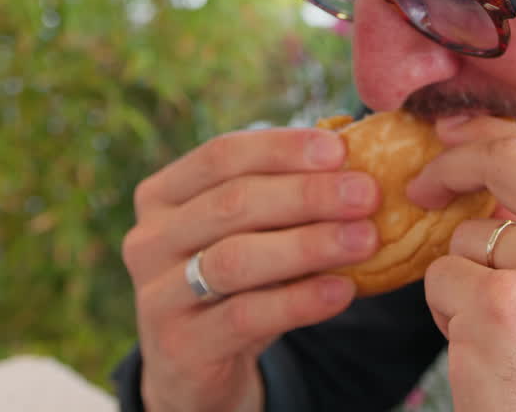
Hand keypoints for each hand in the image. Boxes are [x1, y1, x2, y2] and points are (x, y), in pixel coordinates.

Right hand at [122, 127, 380, 411]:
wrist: (195, 367)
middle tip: (366, 194)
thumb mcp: (248, 233)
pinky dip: (300, 300)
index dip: (282, 149)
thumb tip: (356, 153)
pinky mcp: (179, 347)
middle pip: (232, 203)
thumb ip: (282, 196)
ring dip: (308, 244)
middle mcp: (148, 240)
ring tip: (365, 239)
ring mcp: (157, 296)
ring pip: (236, 259)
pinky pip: (246, 316)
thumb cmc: (234, 282)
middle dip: (307, 194)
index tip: (340, 150)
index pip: (220, 156)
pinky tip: (342, 290)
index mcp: (162, 195)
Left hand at [407, 116, 515, 411]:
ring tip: (504, 326)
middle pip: (513, 158)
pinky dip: (446, 310)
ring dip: (464, 275)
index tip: (450, 136)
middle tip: (423, 185)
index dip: (493, 135)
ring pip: (468, 233)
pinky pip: (441, 275)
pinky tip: (486, 347)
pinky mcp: (503, 307)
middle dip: (455, 163)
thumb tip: (483, 145)